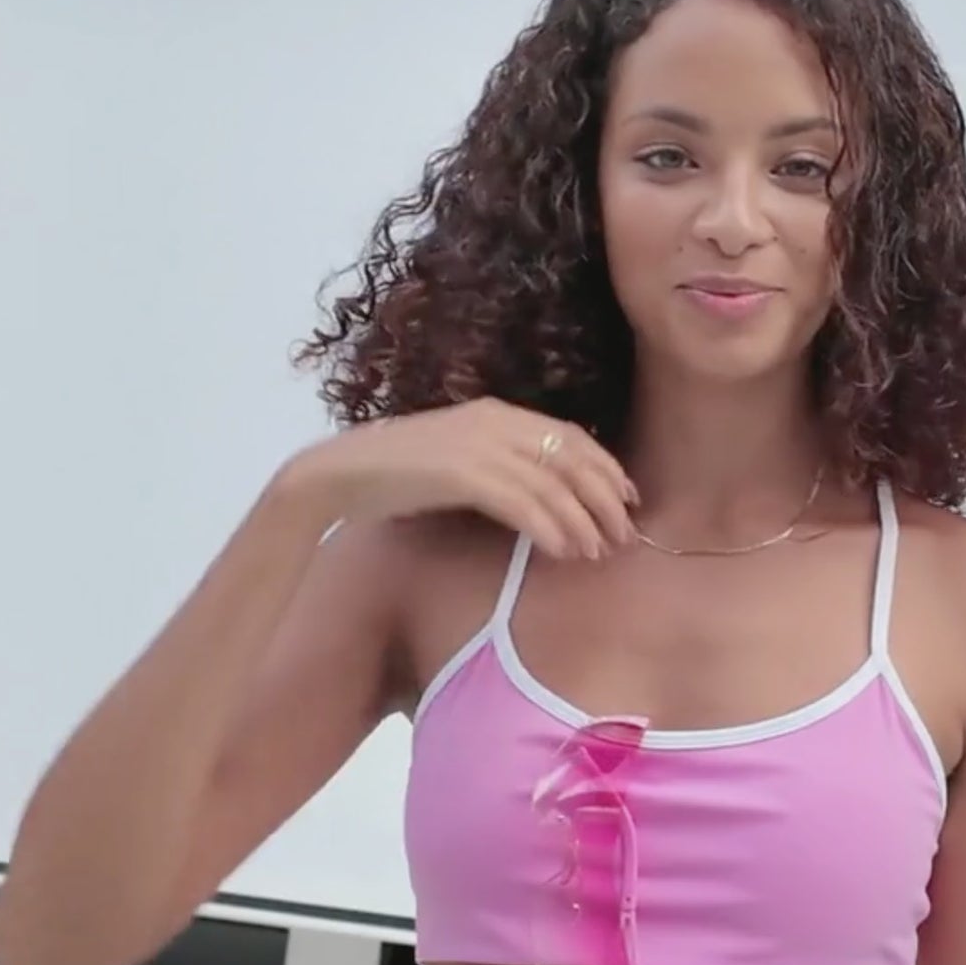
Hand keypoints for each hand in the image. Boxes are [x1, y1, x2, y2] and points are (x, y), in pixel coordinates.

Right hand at [282, 401, 636, 561]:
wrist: (337, 473)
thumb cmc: (394, 474)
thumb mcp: (456, 458)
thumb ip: (498, 464)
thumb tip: (544, 494)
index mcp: (496, 412)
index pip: (571, 435)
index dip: (606, 467)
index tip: (627, 499)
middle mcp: (494, 422)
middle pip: (572, 458)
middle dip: (605, 499)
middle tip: (624, 535)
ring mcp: (477, 445)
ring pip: (553, 485)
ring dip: (582, 521)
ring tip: (596, 552)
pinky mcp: (460, 473)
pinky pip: (523, 504)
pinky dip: (550, 529)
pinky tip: (563, 551)